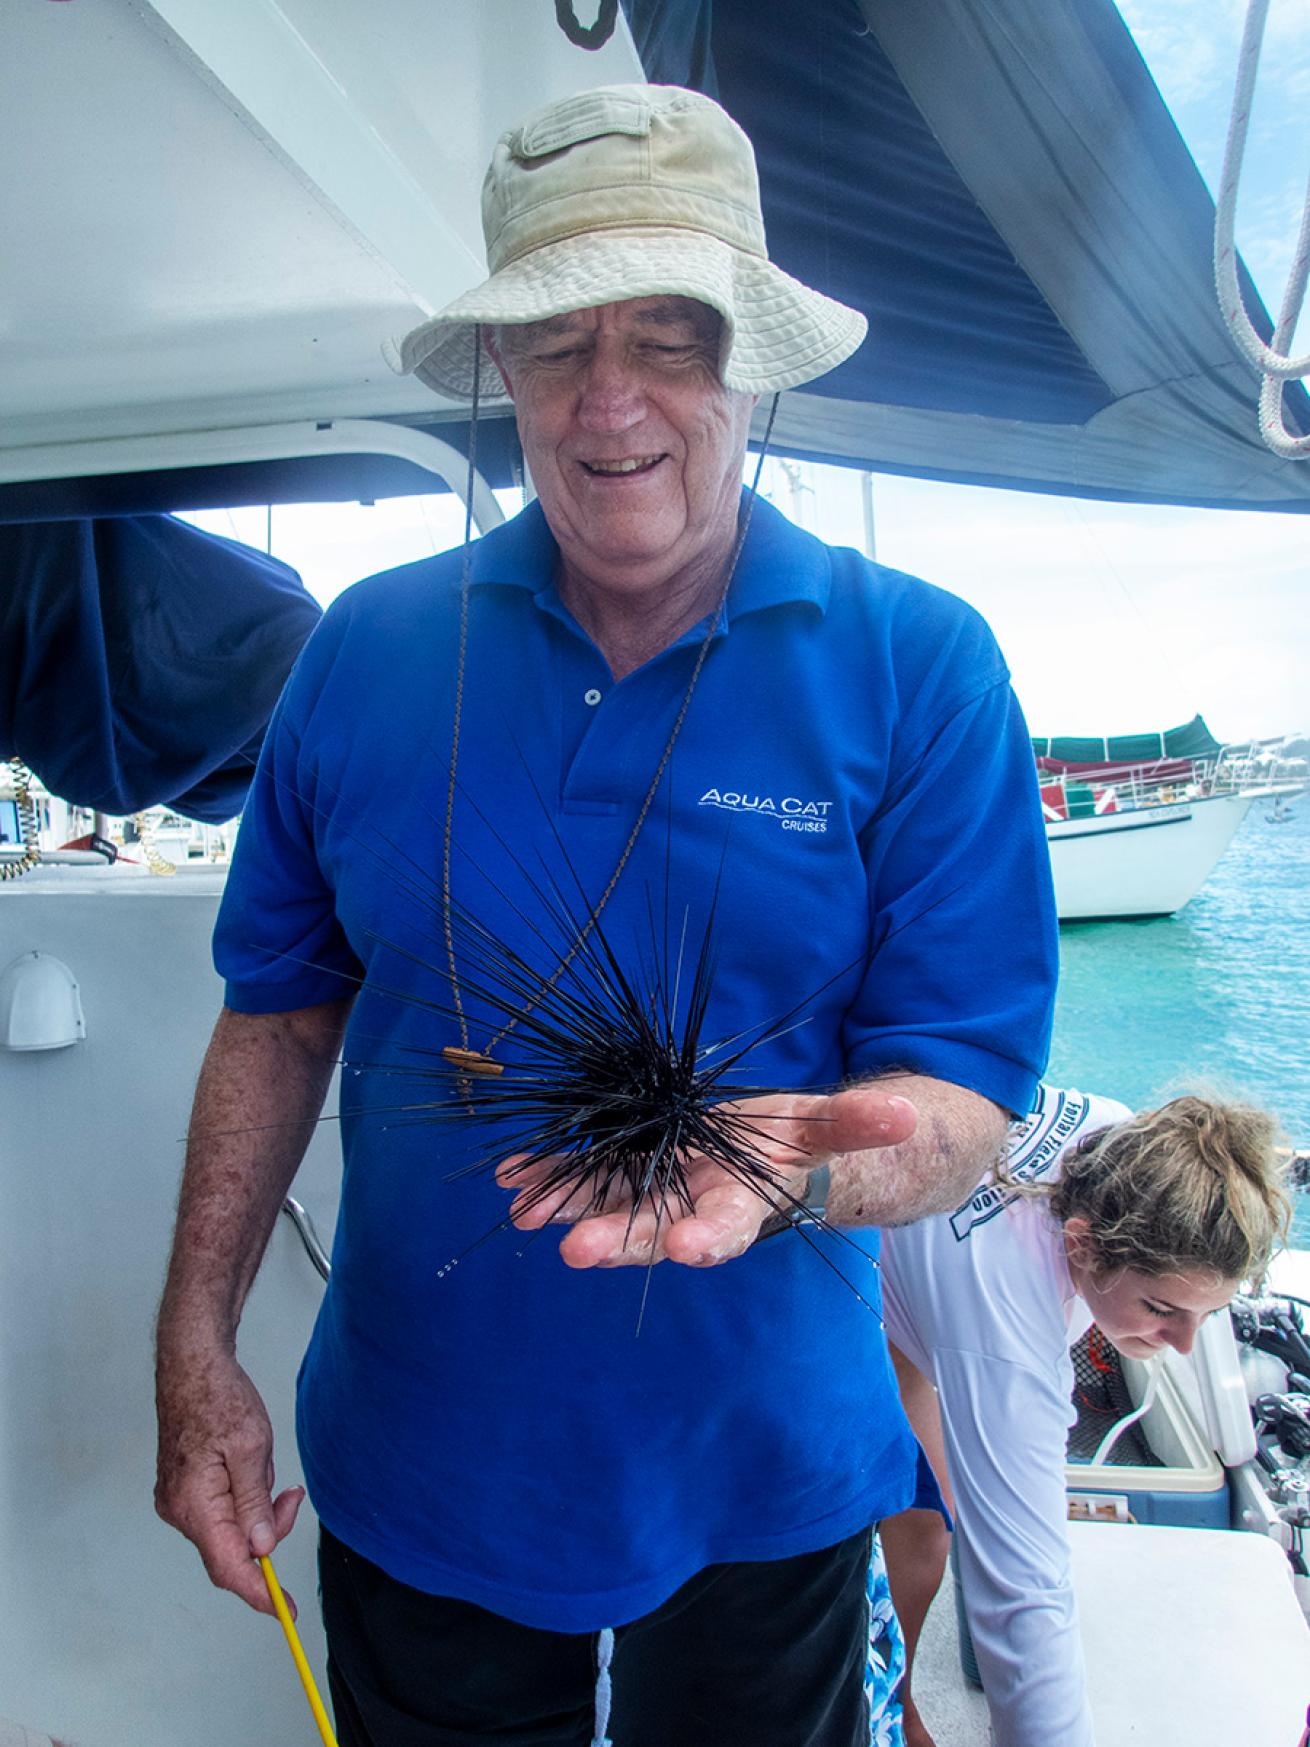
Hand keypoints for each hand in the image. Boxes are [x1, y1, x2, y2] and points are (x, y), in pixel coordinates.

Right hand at [155, 1347, 303, 1615]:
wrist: (192, 1366)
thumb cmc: (221, 1399)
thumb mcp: (252, 1447)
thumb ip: (255, 1502)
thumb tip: (262, 1549)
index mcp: (195, 1506)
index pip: (229, 1568)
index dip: (260, 1594)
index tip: (287, 1611)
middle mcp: (179, 1511)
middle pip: (232, 1550)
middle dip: (268, 1533)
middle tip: (293, 1497)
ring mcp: (177, 1501)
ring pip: (228, 1529)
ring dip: (257, 1509)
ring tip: (266, 1464)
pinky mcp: (183, 1490)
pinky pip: (220, 1511)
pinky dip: (243, 1500)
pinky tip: (251, 1466)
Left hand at [498, 1084, 916, 1267]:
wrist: (757, 1160)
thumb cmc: (794, 1146)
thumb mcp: (829, 1129)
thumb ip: (862, 1124)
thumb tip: (908, 1118)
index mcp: (741, 1206)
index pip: (728, 1229)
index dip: (709, 1238)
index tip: (692, 1250)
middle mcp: (690, 1209)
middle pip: (652, 1230)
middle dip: (615, 1239)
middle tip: (577, 1250)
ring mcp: (651, 1194)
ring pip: (606, 1206)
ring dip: (566, 1209)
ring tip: (526, 1211)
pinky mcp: (621, 1173)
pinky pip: (581, 1178)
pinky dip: (549, 1177)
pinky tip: (513, 1178)